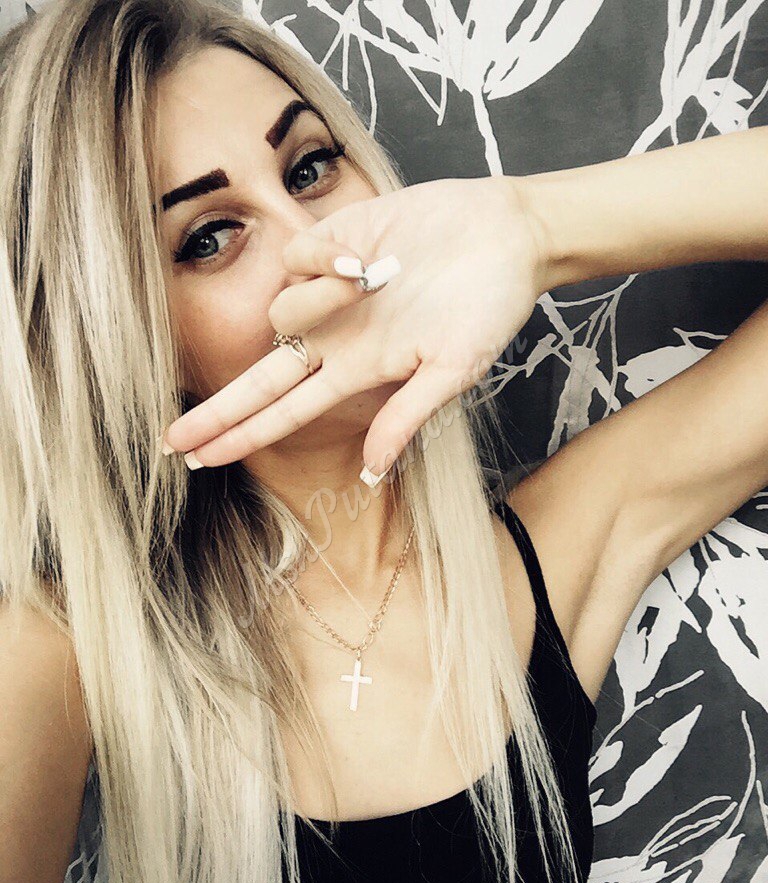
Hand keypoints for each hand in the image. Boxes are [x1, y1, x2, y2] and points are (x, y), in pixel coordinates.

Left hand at [159, 176, 544, 480]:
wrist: (504, 235)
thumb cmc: (489, 306)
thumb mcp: (453, 369)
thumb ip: (407, 415)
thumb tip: (370, 470)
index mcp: (359, 371)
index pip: (286, 412)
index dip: (243, 437)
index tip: (200, 463)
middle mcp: (336, 337)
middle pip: (259, 381)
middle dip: (217, 412)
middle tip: (171, 444)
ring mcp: (330, 293)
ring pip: (278, 311)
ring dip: (315, 301)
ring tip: (372, 281)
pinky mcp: (333, 241)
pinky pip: (293, 254)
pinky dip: (320, 257)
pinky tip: (363, 256)